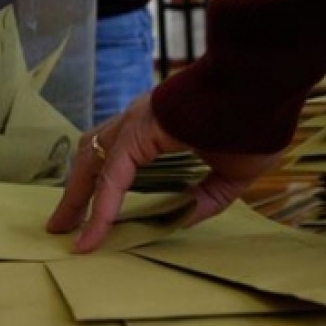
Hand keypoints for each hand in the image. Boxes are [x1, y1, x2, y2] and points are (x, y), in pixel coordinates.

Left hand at [46, 94, 283, 252]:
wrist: (264, 90)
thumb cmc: (255, 123)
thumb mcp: (231, 174)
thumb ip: (205, 197)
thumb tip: (182, 217)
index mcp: (158, 125)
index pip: (116, 159)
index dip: (101, 189)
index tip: (89, 221)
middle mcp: (139, 119)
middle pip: (93, 158)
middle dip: (75, 193)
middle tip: (62, 226)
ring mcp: (136, 121)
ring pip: (93, 163)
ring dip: (76, 198)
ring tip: (64, 231)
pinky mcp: (139, 130)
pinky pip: (113, 176)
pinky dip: (101, 207)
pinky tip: (94, 234)